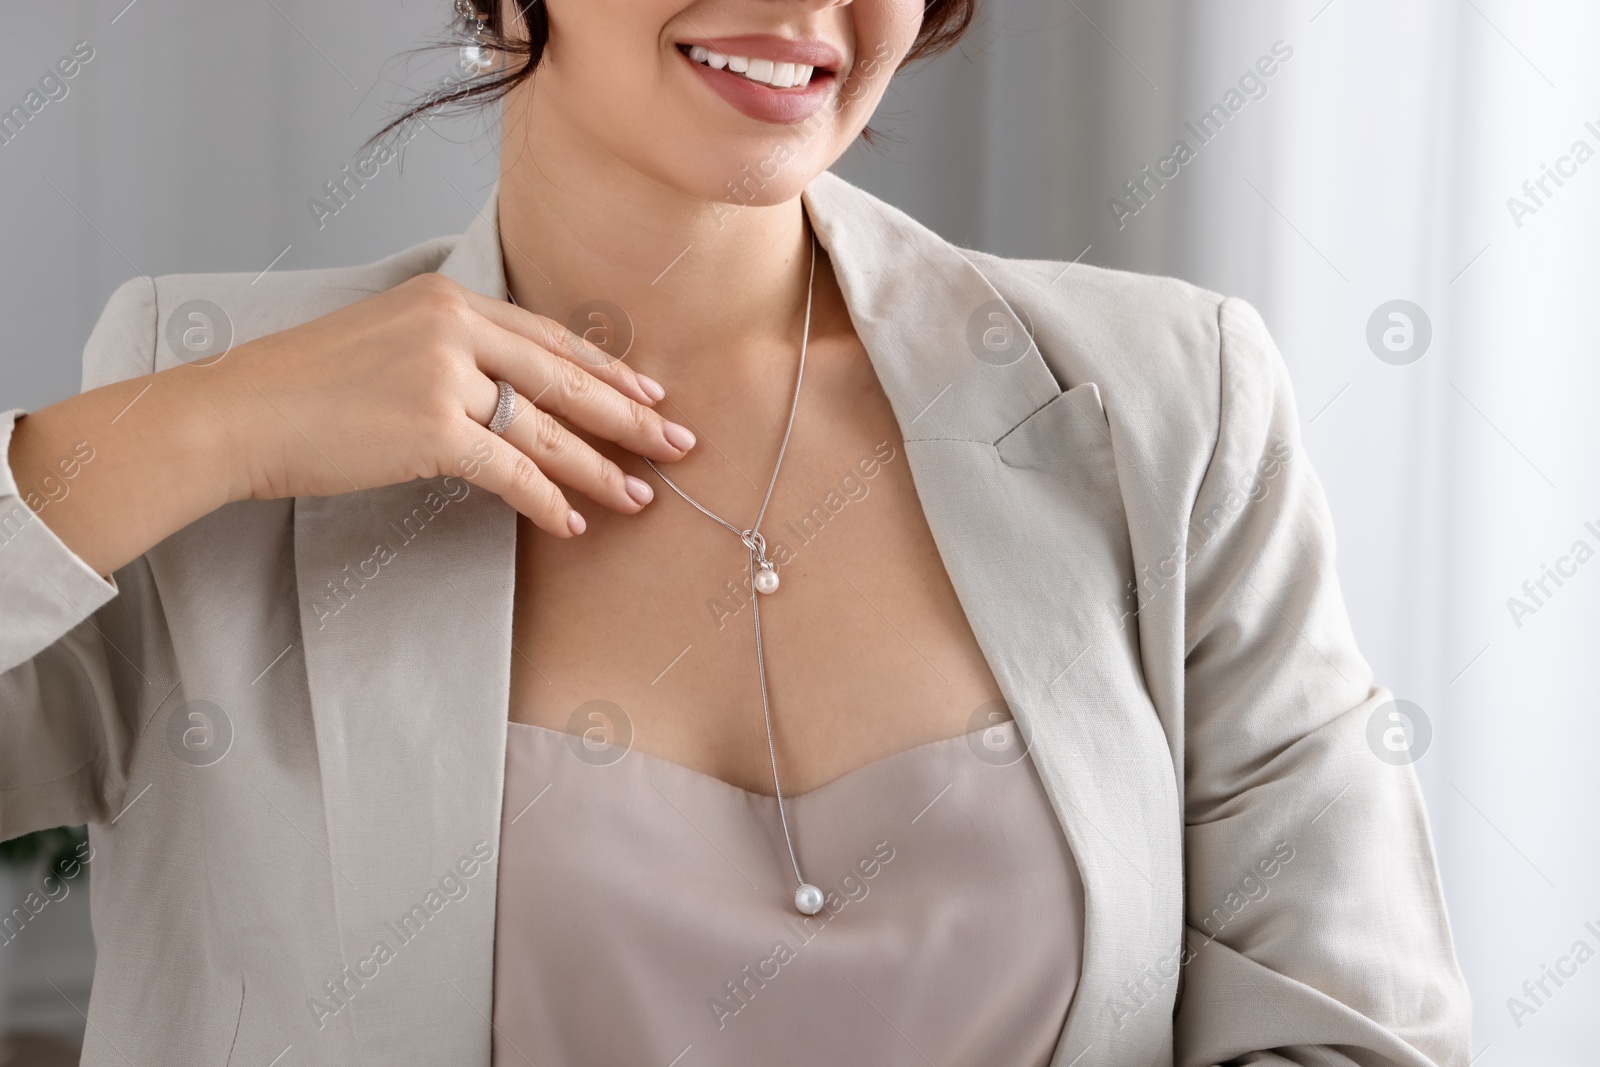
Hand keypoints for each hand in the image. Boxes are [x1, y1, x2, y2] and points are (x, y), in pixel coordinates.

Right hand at [209, 273, 694, 536]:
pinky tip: (572, 523)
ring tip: (642, 497)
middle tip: (680, 443)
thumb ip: (452, 352)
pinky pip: (511, 470)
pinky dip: (546, 500)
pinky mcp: (431, 427)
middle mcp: (455, 327)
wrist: (239, 411)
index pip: (551, 338)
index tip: (651, 392)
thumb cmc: (304, 386)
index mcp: (449, 299)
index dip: (608, 369)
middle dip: (631, 417)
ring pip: (548, 429)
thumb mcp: (386, 339)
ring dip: (601, 469)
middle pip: (566, 379)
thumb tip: (509, 395)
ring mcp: (444, 375)